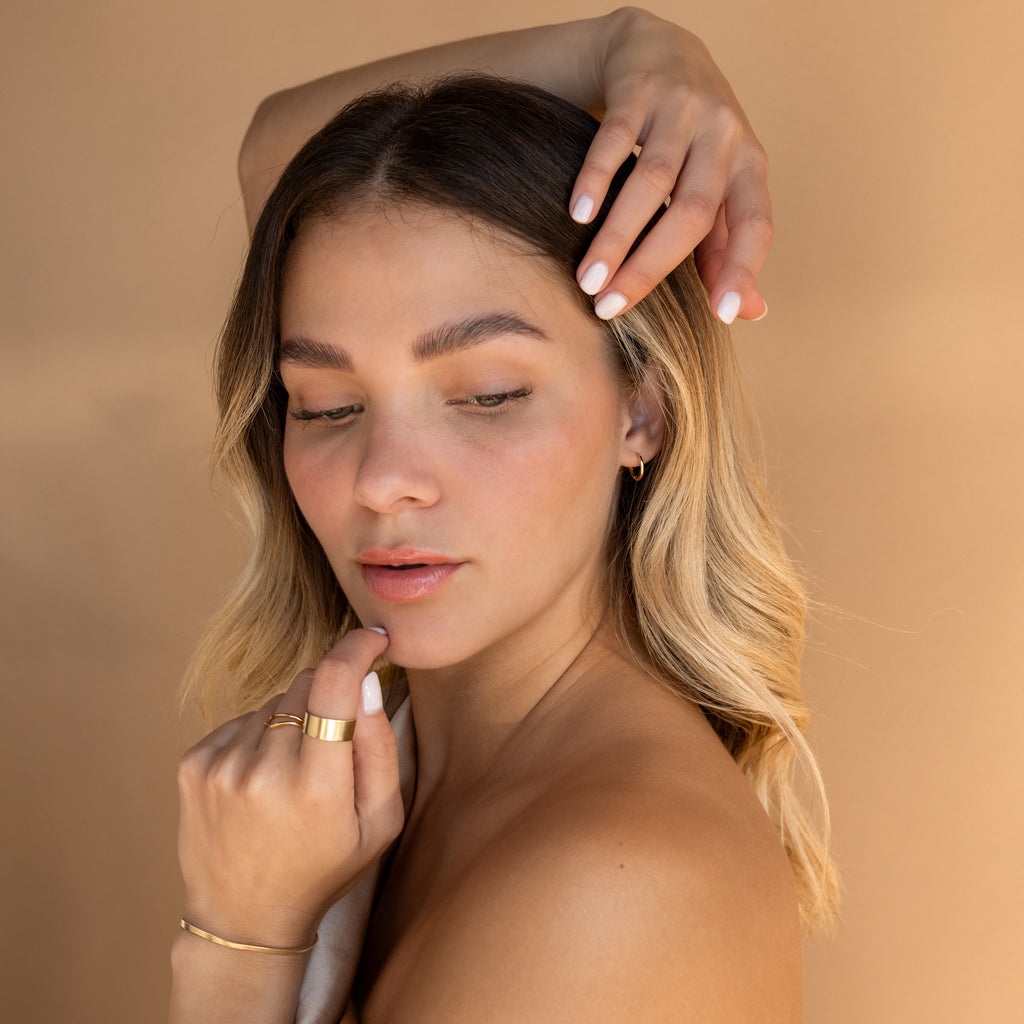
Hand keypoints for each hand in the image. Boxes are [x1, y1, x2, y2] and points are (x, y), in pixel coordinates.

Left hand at [176, 628, 400, 947]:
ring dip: (293, 719)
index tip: (373, 639)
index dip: (358, 648)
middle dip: (330, 695)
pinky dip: (261, 734)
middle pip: (308, 682)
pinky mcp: (194, 763)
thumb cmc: (322, 868)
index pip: (336, 683)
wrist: (243, 918)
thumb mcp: (379, 823)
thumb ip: (380, 750)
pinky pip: (244, 716)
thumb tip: (367, 683)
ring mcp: (222, 765)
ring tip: (293, 773)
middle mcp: (263, 770)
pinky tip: (263, 777)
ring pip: (275, 698)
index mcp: (316, 788)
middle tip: (333, 743)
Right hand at [572, 9, 770, 322]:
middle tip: (611, 306)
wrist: (659, 49)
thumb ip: (725, 247)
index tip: (719, 316)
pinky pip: (616, 139)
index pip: (754, 224)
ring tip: (588, 278)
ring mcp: (682, 109)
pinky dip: (596, 179)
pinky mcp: (640, 90)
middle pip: (691, 212)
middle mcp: (723, 136)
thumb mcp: (720, 186)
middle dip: (649, 266)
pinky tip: (577, 214)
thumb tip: (748, 311)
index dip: (740, 269)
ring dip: (616, 235)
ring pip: (650, 181)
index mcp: (749, 167)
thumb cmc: (694, 138)